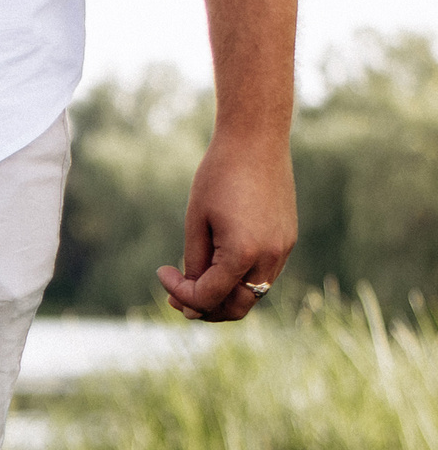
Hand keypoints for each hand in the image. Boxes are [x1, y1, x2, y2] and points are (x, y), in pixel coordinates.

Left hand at [157, 134, 295, 322]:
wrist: (256, 141)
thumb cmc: (218, 177)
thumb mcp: (196, 224)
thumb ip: (194, 265)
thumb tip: (193, 300)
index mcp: (243, 254)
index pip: (208, 298)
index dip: (180, 294)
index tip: (162, 271)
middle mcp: (270, 257)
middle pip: (236, 308)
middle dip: (204, 308)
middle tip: (175, 296)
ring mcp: (283, 250)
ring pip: (252, 295)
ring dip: (223, 297)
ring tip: (193, 283)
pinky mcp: (287, 241)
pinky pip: (262, 275)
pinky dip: (239, 280)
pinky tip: (216, 266)